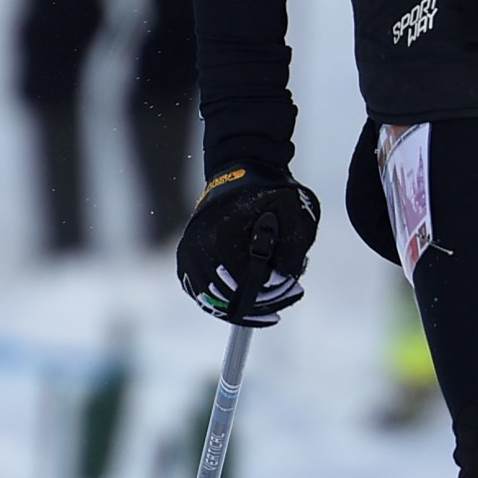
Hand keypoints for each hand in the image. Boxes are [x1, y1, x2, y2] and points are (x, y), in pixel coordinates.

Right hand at [176, 167, 320, 325]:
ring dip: (240, 307)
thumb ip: (292, 245)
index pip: (243, 284)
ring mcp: (188, 253)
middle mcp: (198, 246)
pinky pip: (201, 293)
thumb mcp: (291, 208)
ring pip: (211, 300)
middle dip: (258, 303)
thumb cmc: (267, 190)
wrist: (239, 170)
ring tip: (269, 303)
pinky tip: (246, 300)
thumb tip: (284, 278)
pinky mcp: (185, 258)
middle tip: (286, 297)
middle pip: (226, 297)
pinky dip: (222, 302)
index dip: (269, 293)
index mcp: (221, 235)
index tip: (291, 290)